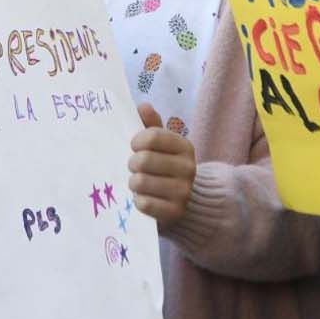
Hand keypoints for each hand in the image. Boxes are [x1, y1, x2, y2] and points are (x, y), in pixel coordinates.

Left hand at [128, 103, 196, 228]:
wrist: (182, 201)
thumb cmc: (164, 166)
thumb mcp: (160, 144)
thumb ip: (151, 124)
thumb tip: (143, 106)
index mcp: (184, 146)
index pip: (152, 136)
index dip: (136, 140)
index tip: (133, 146)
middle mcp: (188, 168)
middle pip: (144, 160)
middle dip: (132, 163)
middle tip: (133, 167)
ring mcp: (183, 191)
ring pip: (141, 182)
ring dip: (133, 183)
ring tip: (137, 183)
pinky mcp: (175, 212)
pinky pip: (144, 203)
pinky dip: (138, 201)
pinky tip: (142, 198)